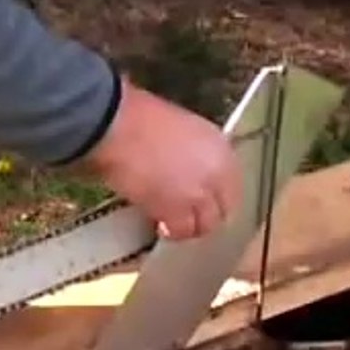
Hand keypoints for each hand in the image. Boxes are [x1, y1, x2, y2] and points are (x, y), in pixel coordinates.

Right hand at [84, 78, 241, 239]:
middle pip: (224, 208)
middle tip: (188, 217)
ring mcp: (199, 193)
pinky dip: (172, 232)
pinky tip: (160, 227)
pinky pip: (181, 230)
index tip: (202, 199)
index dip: (216, 195)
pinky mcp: (176, 210)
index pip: (232, 184)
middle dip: (207, 215)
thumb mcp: (178, 128)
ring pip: (206, 224)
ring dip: (191, 226)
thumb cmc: (138, 117)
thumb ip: (190, 150)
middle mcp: (217, 172)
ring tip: (174, 225)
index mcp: (220, 147)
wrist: (117, 127)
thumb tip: (184, 166)